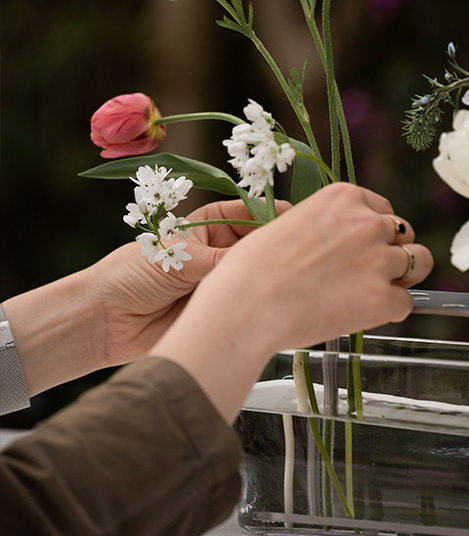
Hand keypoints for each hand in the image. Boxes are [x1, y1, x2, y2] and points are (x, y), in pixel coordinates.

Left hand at [3, 197, 288, 396]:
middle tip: (297, 250)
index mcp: (204, 227)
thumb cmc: (131, 275)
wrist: (105, 321)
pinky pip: (244, 306)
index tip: (294, 217)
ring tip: (291, 276)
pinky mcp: (216, 312)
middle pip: (255, 245)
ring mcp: (217, 283)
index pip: (245, 214)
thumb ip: (223, 261)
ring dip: (268, 276)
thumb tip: (262, 258)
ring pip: (253, 276)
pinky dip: (259, 305)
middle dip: (274, 246)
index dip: (269, 214)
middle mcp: (215, 252)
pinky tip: (275, 303)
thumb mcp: (181, 258)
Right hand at [151, 183, 433, 421]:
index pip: (382, 209)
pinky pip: (406, 303)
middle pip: (404, 233)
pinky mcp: (384, 298)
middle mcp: (368, 222)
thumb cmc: (253, 268)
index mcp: (344, 197)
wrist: (247, 304)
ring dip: (402, 277)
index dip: (374, 231)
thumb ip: (325, 227)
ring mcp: (379, 259)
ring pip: (419, 263)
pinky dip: (389, 311)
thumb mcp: (290, 223)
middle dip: (390, 251)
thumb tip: (337, 245)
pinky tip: (362, 315)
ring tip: (376, 292)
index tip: (360, 248)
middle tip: (366, 273)